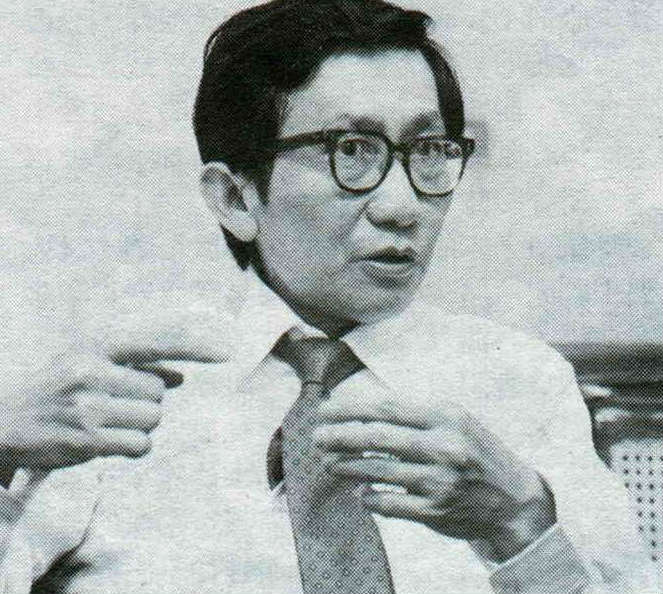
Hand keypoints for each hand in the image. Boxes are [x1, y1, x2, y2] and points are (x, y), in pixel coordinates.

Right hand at [0, 294, 228, 485]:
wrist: (3, 420)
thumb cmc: (56, 387)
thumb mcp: (89, 362)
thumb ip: (136, 365)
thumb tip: (180, 376)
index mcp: (95, 346)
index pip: (155, 342)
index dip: (194, 346)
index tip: (226, 351)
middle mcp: (93, 372)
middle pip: (159, 391)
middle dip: (146, 400)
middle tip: (115, 403)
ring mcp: (90, 408)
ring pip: (153, 418)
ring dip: (140, 423)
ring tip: (107, 420)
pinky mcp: (88, 441)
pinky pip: (141, 445)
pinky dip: (132, 446)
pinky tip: (107, 440)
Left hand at [313, 390, 555, 561]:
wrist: (514, 500)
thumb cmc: (477, 453)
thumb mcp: (455, 422)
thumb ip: (415, 415)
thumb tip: (364, 410)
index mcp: (446, 417)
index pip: (386, 408)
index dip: (350, 409)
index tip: (325, 410)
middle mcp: (443, 446)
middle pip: (377, 438)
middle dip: (340, 436)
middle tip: (317, 437)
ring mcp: (438, 481)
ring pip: (377, 471)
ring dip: (346, 466)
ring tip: (329, 463)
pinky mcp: (434, 511)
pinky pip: (388, 503)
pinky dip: (369, 497)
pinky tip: (360, 491)